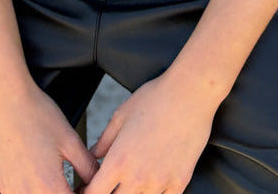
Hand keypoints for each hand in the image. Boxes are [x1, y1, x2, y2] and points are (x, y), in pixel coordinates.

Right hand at [0, 76, 99, 193]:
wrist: (6, 99)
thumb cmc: (37, 115)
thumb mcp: (71, 140)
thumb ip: (88, 167)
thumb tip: (96, 180)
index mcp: (48, 186)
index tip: (84, 188)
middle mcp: (25, 193)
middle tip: (73, 183)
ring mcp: (8, 189)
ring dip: (46, 192)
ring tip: (53, 175)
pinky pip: (16, 192)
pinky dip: (29, 188)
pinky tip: (34, 169)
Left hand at [82, 71, 218, 193]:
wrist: (189, 94)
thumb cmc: (154, 99)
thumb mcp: (121, 115)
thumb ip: (104, 141)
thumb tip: (93, 156)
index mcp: (118, 161)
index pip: (95, 193)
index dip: (88, 193)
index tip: (89, 188)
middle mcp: (137, 178)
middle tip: (112, 183)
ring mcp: (160, 183)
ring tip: (134, 180)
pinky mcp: (180, 182)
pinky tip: (153, 185)